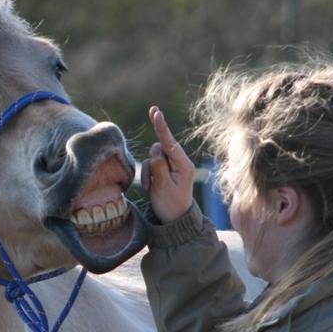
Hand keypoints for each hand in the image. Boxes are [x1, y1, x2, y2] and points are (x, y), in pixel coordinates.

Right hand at [140, 106, 194, 223]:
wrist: (174, 219)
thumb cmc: (170, 204)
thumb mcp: (163, 186)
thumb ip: (158, 165)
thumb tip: (155, 149)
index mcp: (184, 164)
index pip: (170, 142)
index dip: (161, 126)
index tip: (155, 111)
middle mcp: (179, 161)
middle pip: (158, 149)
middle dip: (152, 164)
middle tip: (155, 183)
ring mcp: (172, 165)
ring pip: (152, 158)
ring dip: (149, 173)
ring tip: (154, 189)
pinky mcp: (165, 170)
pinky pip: (151, 165)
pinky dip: (148, 176)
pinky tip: (152, 189)